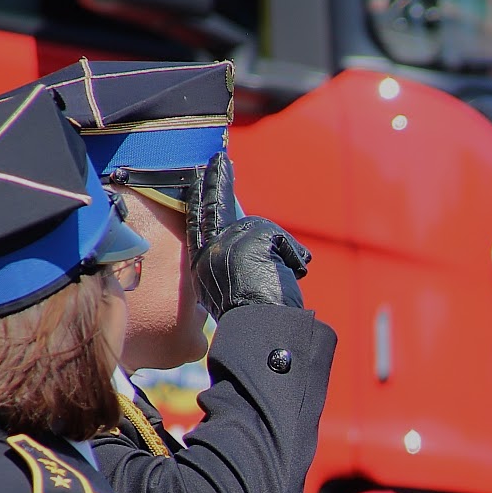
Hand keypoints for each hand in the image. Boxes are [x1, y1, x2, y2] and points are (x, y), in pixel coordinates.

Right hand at [189, 155, 311, 316]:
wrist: (265, 333)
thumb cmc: (258, 322)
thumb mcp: (237, 288)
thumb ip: (237, 260)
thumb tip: (256, 239)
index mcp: (202, 268)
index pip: (198, 224)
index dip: (201, 197)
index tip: (202, 173)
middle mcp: (209, 254)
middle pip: (216, 211)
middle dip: (216, 182)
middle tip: (219, 159)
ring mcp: (228, 246)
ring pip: (261, 231)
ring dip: (280, 253)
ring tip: (283, 277)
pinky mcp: (251, 241)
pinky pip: (280, 239)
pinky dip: (293, 255)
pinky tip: (293, 273)